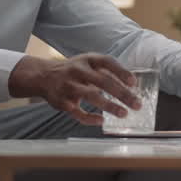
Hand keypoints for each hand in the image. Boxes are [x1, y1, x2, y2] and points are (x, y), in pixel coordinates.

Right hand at [9, 54, 137, 125]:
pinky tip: (101, 120)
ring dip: (109, 105)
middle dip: (122, 94)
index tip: (134, 83)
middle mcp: (78, 70)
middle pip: (103, 81)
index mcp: (88, 60)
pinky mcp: (61, 101)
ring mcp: (69, 85)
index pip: (108, 62)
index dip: (121, 72)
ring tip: (124, 113)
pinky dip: (89, 117)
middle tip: (137, 104)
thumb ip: (106, 72)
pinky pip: (77, 111)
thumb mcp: (88, 64)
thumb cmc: (74, 71)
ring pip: (91, 96)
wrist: (43, 76)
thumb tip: (132, 86)